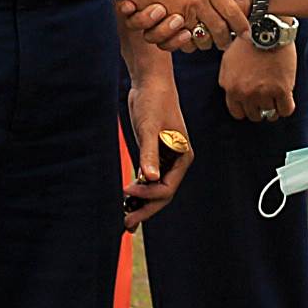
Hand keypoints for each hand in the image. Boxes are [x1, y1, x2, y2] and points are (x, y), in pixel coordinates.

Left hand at [124, 71, 195, 228]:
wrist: (150, 83)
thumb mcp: (149, 128)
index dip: (148, 196)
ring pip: (154, 189)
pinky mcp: (153, 154)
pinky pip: (146, 179)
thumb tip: (149, 178)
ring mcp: (165, 159)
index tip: (127, 192)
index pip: (167, 187)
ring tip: (125, 219)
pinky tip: (126, 200)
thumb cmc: (154, 102)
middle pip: (162, 194)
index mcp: (182, 157)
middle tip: (126, 224)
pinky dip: (138, 190)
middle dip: (145, 209)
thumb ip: (149, 154)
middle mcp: (176, 161)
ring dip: (141, 204)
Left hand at [219, 36, 295, 123]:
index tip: (253, 103)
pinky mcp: (282, 90)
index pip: (237, 113)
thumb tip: (233, 92)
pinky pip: (286, 110)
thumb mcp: (228, 60)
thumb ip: (228, 80)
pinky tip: (287, 98)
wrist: (266, 28)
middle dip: (260, 108)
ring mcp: (264, 93)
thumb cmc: (248, 40)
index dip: (246, 108)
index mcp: (230, 87)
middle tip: (266, 98)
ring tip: (277, 97)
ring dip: (274, 107)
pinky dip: (286, 107)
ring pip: (271, 114)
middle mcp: (245, 93)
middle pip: (254, 115)